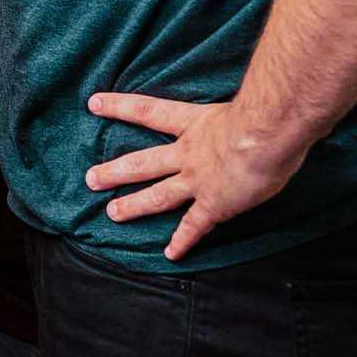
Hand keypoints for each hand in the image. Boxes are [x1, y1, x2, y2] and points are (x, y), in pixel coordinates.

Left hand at [85, 92, 309, 261]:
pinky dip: (182, 242)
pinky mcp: (215, 205)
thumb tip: (252, 105)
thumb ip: (237, 107)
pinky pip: (194, 227)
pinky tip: (171, 254)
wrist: (267, 135)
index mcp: (195, 123)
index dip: (119, 106)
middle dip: (114, 171)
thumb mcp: (242, 102)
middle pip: (142, 163)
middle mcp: (189, 153)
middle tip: (90, 179)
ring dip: (134, 206)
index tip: (93, 103)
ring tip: (112, 213)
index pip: (147, 111)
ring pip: (158, 196)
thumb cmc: (265, 113)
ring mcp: (199, 181)